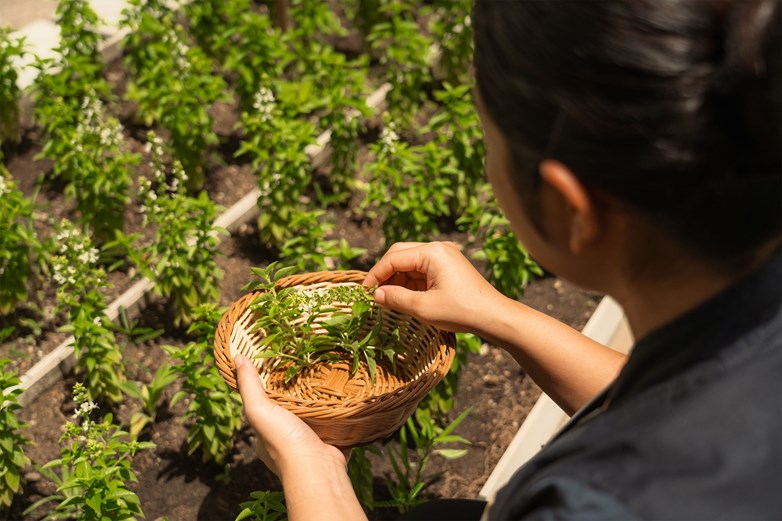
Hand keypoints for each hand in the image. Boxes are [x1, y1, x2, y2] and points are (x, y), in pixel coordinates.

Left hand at [234, 354, 347, 476]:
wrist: (318, 470)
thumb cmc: (284, 441)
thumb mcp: (259, 410)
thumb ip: (248, 386)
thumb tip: (236, 357)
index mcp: (266, 435)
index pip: (263, 406)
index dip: (268, 387)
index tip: (278, 366)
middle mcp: (286, 440)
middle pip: (290, 411)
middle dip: (298, 394)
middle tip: (307, 367)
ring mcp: (310, 443)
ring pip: (315, 417)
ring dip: (321, 402)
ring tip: (328, 375)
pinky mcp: (332, 442)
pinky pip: (336, 423)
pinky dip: (340, 412)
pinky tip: (345, 395)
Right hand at [363, 241, 503, 333]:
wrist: (494, 316)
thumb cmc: (461, 311)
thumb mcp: (423, 308)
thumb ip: (396, 298)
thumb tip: (376, 295)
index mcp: (432, 252)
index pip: (393, 258)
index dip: (375, 275)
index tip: (364, 293)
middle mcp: (438, 248)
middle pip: (400, 254)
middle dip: (385, 274)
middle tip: (374, 294)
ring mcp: (444, 255)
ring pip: (410, 262)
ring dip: (397, 279)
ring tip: (389, 300)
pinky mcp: (448, 266)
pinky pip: (422, 269)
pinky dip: (410, 282)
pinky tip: (405, 297)